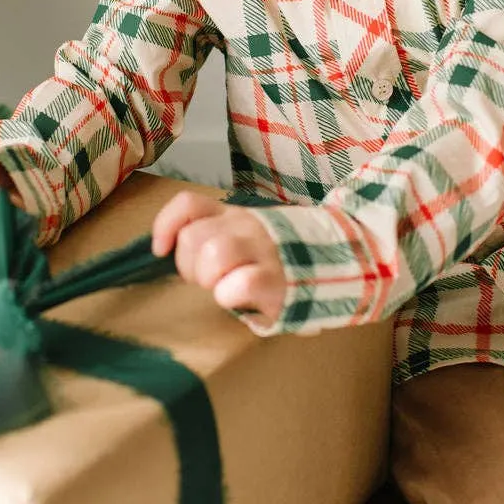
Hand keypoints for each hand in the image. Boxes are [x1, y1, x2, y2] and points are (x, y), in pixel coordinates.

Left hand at [151, 192, 285, 326]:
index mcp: (235, 216)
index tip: (161, 249)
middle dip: (189, 267)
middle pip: (193, 237)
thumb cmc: (281, 258)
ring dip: (210, 279)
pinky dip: (231, 295)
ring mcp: (264, 250)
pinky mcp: (278, 279)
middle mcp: (247, 226)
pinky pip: (241, 283)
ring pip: (214, 253)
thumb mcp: (246, 237)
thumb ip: (214, 235)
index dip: (166, 225)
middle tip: (209, 280)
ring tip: (224, 288)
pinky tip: (240, 298)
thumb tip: (167, 248)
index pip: (189, 204)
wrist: (341, 260)